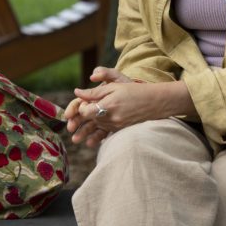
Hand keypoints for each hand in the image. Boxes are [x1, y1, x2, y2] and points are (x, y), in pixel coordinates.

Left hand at [64, 68, 188, 147]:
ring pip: (97, 128)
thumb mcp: (114, 85)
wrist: (155, 102)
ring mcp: (117, 125)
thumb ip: (95, 91)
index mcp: (108, 104)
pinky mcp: (121, 129)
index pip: (86, 111)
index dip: (79, 109)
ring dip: (87, 132)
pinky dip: (99, 134)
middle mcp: (111, 117)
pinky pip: (107, 132)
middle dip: (79, 123)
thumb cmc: (134, 90)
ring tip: (76, 139)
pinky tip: (91, 140)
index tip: (78, 106)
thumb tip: (77, 93)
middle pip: (90, 121)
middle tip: (70, 127)